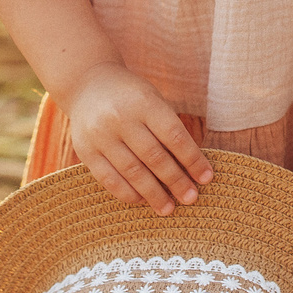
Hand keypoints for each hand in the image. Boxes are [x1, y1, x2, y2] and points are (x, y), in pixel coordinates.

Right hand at [59, 62, 212, 214]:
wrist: (87, 84)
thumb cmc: (131, 96)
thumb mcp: (152, 100)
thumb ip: (169, 128)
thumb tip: (190, 168)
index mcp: (144, 102)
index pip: (174, 136)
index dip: (193, 159)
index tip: (206, 178)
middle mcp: (121, 118)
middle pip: (154, 157)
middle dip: (176, 181)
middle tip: (191, 198)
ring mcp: (100, 136)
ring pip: (132, 172)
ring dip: (153, 194)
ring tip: (168, 208)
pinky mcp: (86, 151)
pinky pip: (109, 179)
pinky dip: (128, 193)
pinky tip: (142, 200)